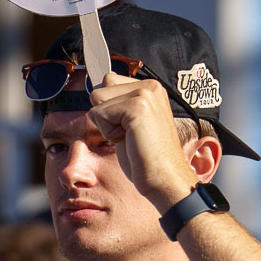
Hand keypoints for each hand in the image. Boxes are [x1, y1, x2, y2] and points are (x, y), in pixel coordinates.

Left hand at [86, 72, 199, 211]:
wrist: (164, 178)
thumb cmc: (145, 156)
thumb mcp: (129, 123)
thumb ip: (117, 103)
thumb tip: (95, 91)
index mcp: (150, 88)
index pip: (107, 83)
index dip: (109, 111)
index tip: (130, 128)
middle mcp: (150, 86)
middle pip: (99, 90)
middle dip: (105, 116)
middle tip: (129, 134)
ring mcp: (145, 94)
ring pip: (97, 101)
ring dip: (106, 125)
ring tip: (130, 137)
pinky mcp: (138, 106)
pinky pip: (100, 114)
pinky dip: (109, 133)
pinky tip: (129, 140)